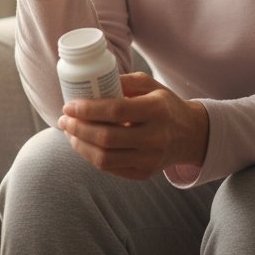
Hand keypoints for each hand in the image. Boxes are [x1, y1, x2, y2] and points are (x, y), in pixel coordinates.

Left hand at [58, 72, 209, 179]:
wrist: (190, 134)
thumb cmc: (164, 104)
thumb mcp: (150, 84)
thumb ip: (124, 81)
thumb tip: (92, 84)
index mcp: (157, 109)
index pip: (115, 111)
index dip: (87, 109)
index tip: (69, 106)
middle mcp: (155, 137)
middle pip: (106, 138)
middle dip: (78, 129)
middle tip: (64, 120)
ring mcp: (150, 159)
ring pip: (105, 159)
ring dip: (80, 146)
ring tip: (70, 133)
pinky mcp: (144, 174)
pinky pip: (110, 169)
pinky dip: (91, 157)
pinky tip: (83, 144)